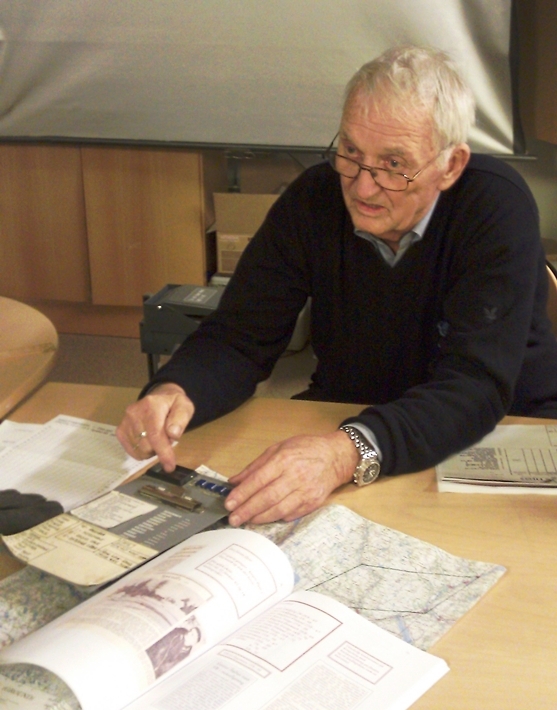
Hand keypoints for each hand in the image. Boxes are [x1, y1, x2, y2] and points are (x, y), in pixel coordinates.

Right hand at [116, 383, 194, 471]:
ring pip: (139, 450)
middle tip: (167, 439)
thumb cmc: (173, 404)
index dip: (163, 452)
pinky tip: (148, 441)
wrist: (159, 397)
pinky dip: (142, 451)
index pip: (155, 434)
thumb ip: (181, 419)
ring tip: (157, 438)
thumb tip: (173, 434)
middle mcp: (134, 413)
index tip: (169, 466)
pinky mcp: (120, 430)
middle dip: (160, 449)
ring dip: (151, 451)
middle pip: (146, 445)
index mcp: (152, 405)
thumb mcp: (184, 407)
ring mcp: (125, 421)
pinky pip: (131, 451)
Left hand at [224, 430, 357, 526]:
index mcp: (284, 460)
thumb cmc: (305, 449)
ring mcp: (306, 491)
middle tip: (233, 519)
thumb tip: (234, 481)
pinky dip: (277, 518)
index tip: (229, 503)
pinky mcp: (313, 503)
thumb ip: (256, 466)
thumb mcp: (278, 448)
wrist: (336, 456)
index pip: (258, 480)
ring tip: (246, 521)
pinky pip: (292, 514)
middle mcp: (295, 476)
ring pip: (279, 509)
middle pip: (267, 497)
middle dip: (247, 510)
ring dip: (260, 517)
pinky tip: (265, 519)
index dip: (242, 493)